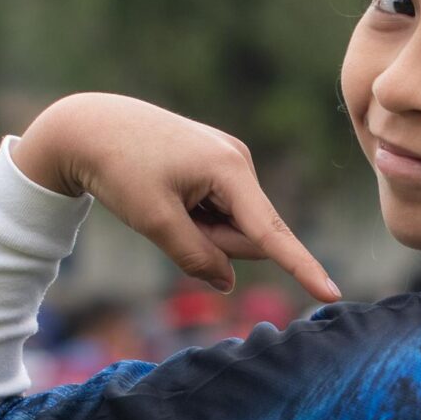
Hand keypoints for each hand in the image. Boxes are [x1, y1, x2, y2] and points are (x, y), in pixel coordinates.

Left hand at [15, 93, 340, 302]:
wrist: (88, 125)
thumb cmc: (118, 169)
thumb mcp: (154, 222)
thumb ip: (195, 258)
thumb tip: (226, 281)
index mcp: (230, 170)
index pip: (272, 233)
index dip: (302, 268)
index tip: (332, 294)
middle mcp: (239, 161)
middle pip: (247, 234)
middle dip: (213, 243)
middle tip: (164, 217)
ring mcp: (228, 161)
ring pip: (231, 225)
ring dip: (200, 230)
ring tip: (162, 198)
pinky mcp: (216, 164)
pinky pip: (218, 210)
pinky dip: (194, 216)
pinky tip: (165, 191)